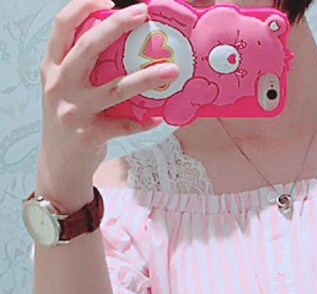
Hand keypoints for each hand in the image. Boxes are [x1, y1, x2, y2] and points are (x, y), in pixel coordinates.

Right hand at [36, 0, 178, 192]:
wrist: (60, 163)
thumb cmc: (70, 119)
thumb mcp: (64, 89)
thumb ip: (80, 68)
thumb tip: (121, 46)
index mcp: (52, 68)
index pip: (62, 27)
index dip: (82, 8)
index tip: (108, 1)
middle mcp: (60, 85)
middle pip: (89, 47)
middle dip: (117, 26)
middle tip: (142, 15)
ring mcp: (75, 110)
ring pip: (116, 88)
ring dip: (148, 78)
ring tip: (172, 70)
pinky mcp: (90, 134)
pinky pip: (125, 125)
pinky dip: (144, 121)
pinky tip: (159, 118)